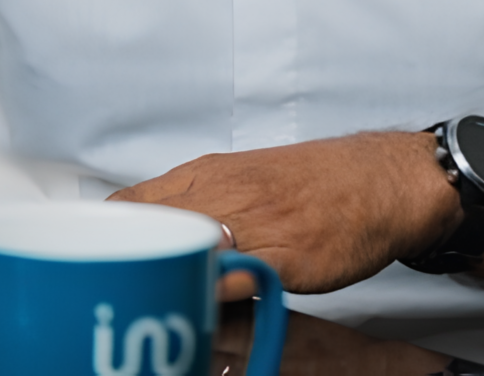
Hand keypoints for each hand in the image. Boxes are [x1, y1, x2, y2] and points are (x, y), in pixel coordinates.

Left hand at [110, 131, 457, 296]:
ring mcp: (252, 224)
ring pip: (185, 250)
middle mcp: (219, 194)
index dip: (110, 235)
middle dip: (130, 261)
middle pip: (148, 227)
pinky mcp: (286, 255)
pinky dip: (215, 293)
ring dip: (168, 277)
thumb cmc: (313, 184)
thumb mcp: (240, 178)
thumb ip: (195, 202)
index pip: (128, 202)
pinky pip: (236, 276)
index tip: (103, 260)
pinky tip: (205, 308)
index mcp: (203, 175)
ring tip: (158, 305)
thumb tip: (151, 231)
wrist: (379, 180)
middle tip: (124, 292)